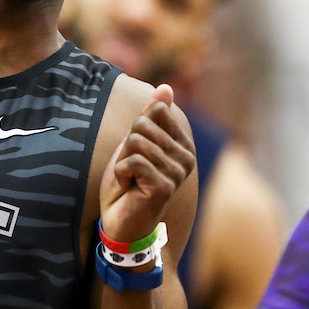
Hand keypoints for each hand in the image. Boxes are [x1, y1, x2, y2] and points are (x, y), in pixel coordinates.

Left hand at [99, 84, 195, 242]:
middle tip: (131, 169)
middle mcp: (187, 157)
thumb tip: (166, 87)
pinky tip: (128, 187)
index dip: (136, 131)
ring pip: (136, 142)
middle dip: (127, 147)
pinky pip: (133, 161)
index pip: (156, 112)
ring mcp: (178, 173)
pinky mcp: (165, 186)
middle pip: (143, 125)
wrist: (121, 221)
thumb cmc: (128, 182)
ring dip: (123, 161)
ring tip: (131, 179)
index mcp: (183, 144)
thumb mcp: (136, 143)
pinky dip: (121, 173)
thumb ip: (151, 116)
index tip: (137, 153)